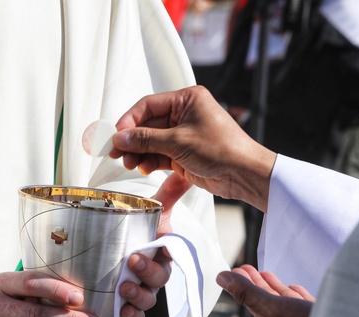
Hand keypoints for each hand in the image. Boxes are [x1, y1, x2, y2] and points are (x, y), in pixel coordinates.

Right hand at [110, 86, 276, 211]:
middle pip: (147, 125)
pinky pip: (158, 154)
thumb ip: (145, 139)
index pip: (148, 105)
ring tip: (130, 163)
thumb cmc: (222, 149)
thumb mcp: (178, 142)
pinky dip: (149, 160)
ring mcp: (183, 134)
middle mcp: (184, 114)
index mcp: (187, 99)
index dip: (129, 120)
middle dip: (132, 140)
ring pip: (151, 141)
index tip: (116, 135)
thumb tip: (120, 138)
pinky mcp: (183, 152)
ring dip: (139, 153)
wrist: (243, 174)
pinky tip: (144, 167)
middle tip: (117, 152)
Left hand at [118, 173, 190, 316]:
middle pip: (159, 281)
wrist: (111, 247)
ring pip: (148, 301)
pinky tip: (122, 312)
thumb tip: (185, 172)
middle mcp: (154, 273)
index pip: (168, 258)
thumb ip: (168, 193)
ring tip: (123, 289)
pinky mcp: (128, 304)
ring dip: (138, 297)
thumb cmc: (135, 231)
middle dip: (147, 274)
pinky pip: (136, 316)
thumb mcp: (151, 212)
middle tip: (131, 262)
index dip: (159, 259)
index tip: (147, 250)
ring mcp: (143, 290)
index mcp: (161, 253)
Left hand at [216, 264, 314, 316]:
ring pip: (283, 300)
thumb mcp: (273, 307)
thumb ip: (247, 292)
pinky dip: (296, 294)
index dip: (242, 283)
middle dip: (254, 282)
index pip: (250, 297)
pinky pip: (303, 304)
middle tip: (245, 268)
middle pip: (265, 298)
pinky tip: (295, 289)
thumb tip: (220, 277)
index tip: (235, 269)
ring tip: (265, 274)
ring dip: (273, 286)